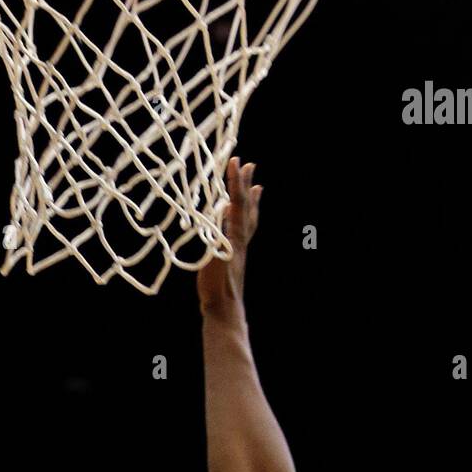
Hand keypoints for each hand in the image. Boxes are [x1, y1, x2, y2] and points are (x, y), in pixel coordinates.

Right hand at [197, 156, 261, 318]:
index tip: (235, 160)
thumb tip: (223, 210)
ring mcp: (240, 249)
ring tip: (257, 188)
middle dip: (246, 185)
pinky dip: (244, 219)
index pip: (237, 203)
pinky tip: (238, 221)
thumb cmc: (217, 289)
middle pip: (247, 207)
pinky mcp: (236, 257)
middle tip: (250, 165)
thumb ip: (219, 236)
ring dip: (251, 201)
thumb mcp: (214, 259)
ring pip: (249, 219)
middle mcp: (241, 240)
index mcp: (236, 238)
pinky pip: (243, 231)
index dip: (236, 182)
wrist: (225, 311)